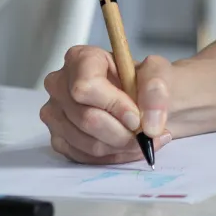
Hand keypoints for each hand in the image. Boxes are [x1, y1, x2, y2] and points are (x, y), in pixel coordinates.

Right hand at [41, 45, 175, 163]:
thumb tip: (149, 124)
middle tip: (145, 133)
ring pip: (87, 142)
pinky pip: (84, 157)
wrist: (146, 104)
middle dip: (122, 132)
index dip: (113, 105)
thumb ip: (156, 90)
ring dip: (121, 146)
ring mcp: (56, 113)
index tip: (136, 116)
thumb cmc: (146, 84)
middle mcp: (61, 84)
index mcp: (81, 59)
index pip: (86, 87)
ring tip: (142, 139)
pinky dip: (112, 156)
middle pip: (86, 118)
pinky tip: (128, 146)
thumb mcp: (159, 73)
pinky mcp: (60, 138)